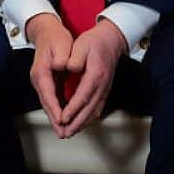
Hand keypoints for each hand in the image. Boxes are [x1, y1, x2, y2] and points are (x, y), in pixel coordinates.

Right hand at [26, 13, 71, 129]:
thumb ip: (61, 56)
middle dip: (55, 120)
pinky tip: (65, 119)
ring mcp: (42, 82)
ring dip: (56, 118)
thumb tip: (61, 65)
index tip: (62, 120)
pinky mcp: (47, 82)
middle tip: (63, 134)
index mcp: (41, 72)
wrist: (46, 32)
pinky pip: (53, 100)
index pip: (48, 94)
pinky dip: (58, 110)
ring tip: (64, 131)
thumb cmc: (55, 38)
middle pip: (47, 103)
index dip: (55, 109)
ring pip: (49, 104)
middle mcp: (39, 79)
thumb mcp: (60, 43)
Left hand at [58, 20, 127, 137]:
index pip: (83, 95)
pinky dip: (88, 118)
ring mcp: (105, 89)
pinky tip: (80, 124)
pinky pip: (96, 108)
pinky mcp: (104, 91)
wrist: (111, 40)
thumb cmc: (95, 42)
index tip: (63, 118)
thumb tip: (68, 67)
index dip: (73, 109)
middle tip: (64, 133)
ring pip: (94, 111)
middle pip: (89, 108)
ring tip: (70, 133)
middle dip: (76, 123)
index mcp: (96, 74)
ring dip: (82, 124)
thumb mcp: (82, 45)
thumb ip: (75, 57)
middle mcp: (102, 85)